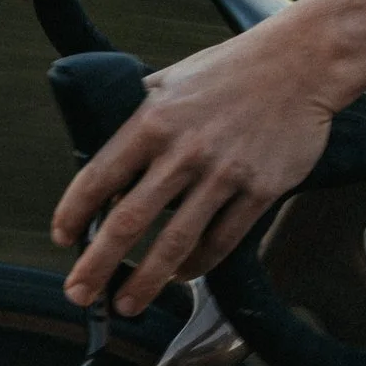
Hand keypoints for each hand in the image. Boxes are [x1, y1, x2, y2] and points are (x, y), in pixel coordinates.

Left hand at [53, 27, 347, 316]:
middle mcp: (183, 150)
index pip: (99, 176)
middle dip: (97, 265)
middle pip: (129, 221)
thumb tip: (106, 146)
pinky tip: (183, 275)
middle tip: (80, 294)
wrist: (302, 62)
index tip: (63, 238)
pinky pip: (221, 240)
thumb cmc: (233, 70)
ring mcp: (223, 173)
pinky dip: (197, 265)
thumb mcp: (172, 78)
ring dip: (146, 280)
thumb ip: (139, 114)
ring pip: (175, 243)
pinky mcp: (260, 190)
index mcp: (153, 120)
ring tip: (127, 303)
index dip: (74, 213)